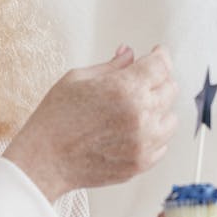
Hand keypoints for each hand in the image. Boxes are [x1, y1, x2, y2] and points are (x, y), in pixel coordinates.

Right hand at [3, 46, 177, 201]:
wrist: (45, 159)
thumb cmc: (56, 119)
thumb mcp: (79, 78)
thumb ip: (111, 65)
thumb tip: (129, 54)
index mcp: (125, 88)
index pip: (161, 65)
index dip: (160, 55)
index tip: (157, 53)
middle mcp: (140, 115)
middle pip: (170, 88)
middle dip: (158, 79)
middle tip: (142, 80)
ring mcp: (143, 141)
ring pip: (171, 117)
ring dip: (159, 109)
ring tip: (137, 108)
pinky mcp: (141, 162)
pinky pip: (163, 144)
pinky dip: (153, 134)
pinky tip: (134, 129)